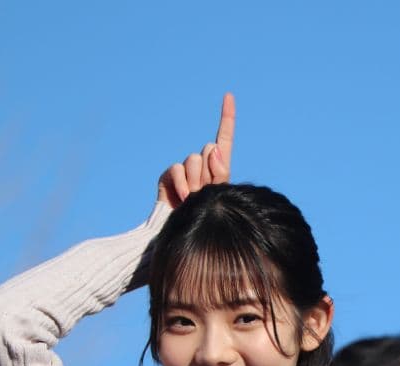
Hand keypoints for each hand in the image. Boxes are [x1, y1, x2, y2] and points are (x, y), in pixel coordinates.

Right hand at [158, 92, 234, 207]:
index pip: (224, 139)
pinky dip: (183, 183)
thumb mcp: (221, 195)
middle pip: (209, 149)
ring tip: (195, 199)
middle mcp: (202, 166)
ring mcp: (185, 170)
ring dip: (197, 180)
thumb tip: (213, 147)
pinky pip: (178, 168)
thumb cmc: (209, 218)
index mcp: (219, 168)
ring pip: (195, 159)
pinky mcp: (170, 175)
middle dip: (210, 172)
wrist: (187, 235)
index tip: (228, 96)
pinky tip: (184, 198)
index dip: (226, 118)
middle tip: (206, 193)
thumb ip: (222, 171)